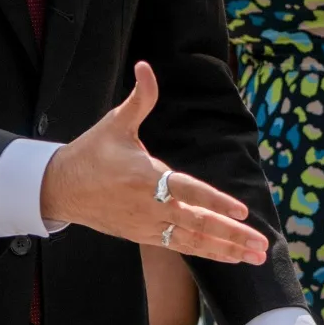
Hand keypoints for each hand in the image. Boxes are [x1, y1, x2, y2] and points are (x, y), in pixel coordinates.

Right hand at [39, 62, 268, 264]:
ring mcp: (147, 225)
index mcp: (146, 177)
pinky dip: (206, 253)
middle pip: (198, 224)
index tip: (242, 211)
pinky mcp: (144, 236)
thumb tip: (145, 67)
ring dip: (226, 250)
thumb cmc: (92, 152)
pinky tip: (227, 256)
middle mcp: (150, 206)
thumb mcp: (116, 122)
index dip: (216, 202)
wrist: (62, 188)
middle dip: (233, 236)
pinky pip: (180, 246)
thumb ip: (140, 98)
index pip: (188, 191)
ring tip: (254, 257)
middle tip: (261, 246)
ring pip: (193, 241)